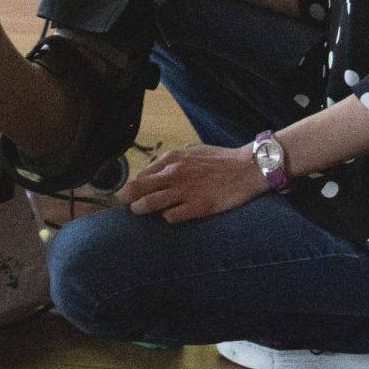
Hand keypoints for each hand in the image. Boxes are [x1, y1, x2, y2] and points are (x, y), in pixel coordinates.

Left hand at [125, 142, 262, 221]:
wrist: (247, 168)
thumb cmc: (220, 159)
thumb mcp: (192, 151)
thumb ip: (172, 159)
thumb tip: (154, 167)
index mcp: (172, 159)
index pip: (141, 175)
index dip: (132, 186)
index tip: (130, 193)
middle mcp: (174, 174)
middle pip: (137, 189)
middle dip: (125, 198)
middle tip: (122, 205)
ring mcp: (185, 191)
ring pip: (148, 204)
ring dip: (140, 209)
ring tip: (139, 211)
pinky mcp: (197, 207)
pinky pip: (171, 216)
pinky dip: (167, 217)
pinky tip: (172, 215)